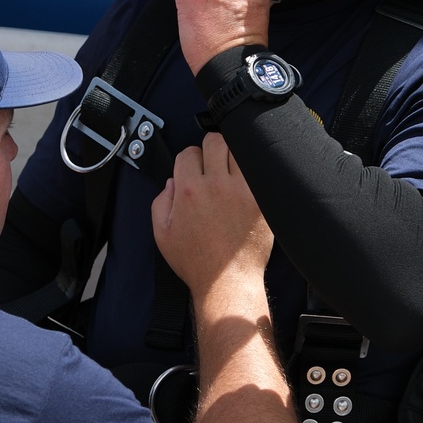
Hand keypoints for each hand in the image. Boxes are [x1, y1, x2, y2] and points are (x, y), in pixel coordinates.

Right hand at [151, 132, 271, 299]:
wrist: (227, 281)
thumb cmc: (196, 262)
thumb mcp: (162, 234)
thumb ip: (160, 202)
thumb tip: (172, 182)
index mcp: (189, 190)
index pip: (189, 152)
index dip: (189, 160)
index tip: (194, 171)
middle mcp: (216, 186)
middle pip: (215, 141)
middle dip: (211, 150)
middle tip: (213, 166)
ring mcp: (243, 191)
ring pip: (240, 149)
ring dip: (233, 156)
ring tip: (231, 171)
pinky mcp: (261, 199)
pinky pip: (258, 171)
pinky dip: (252, 172)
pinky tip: (247, 183)